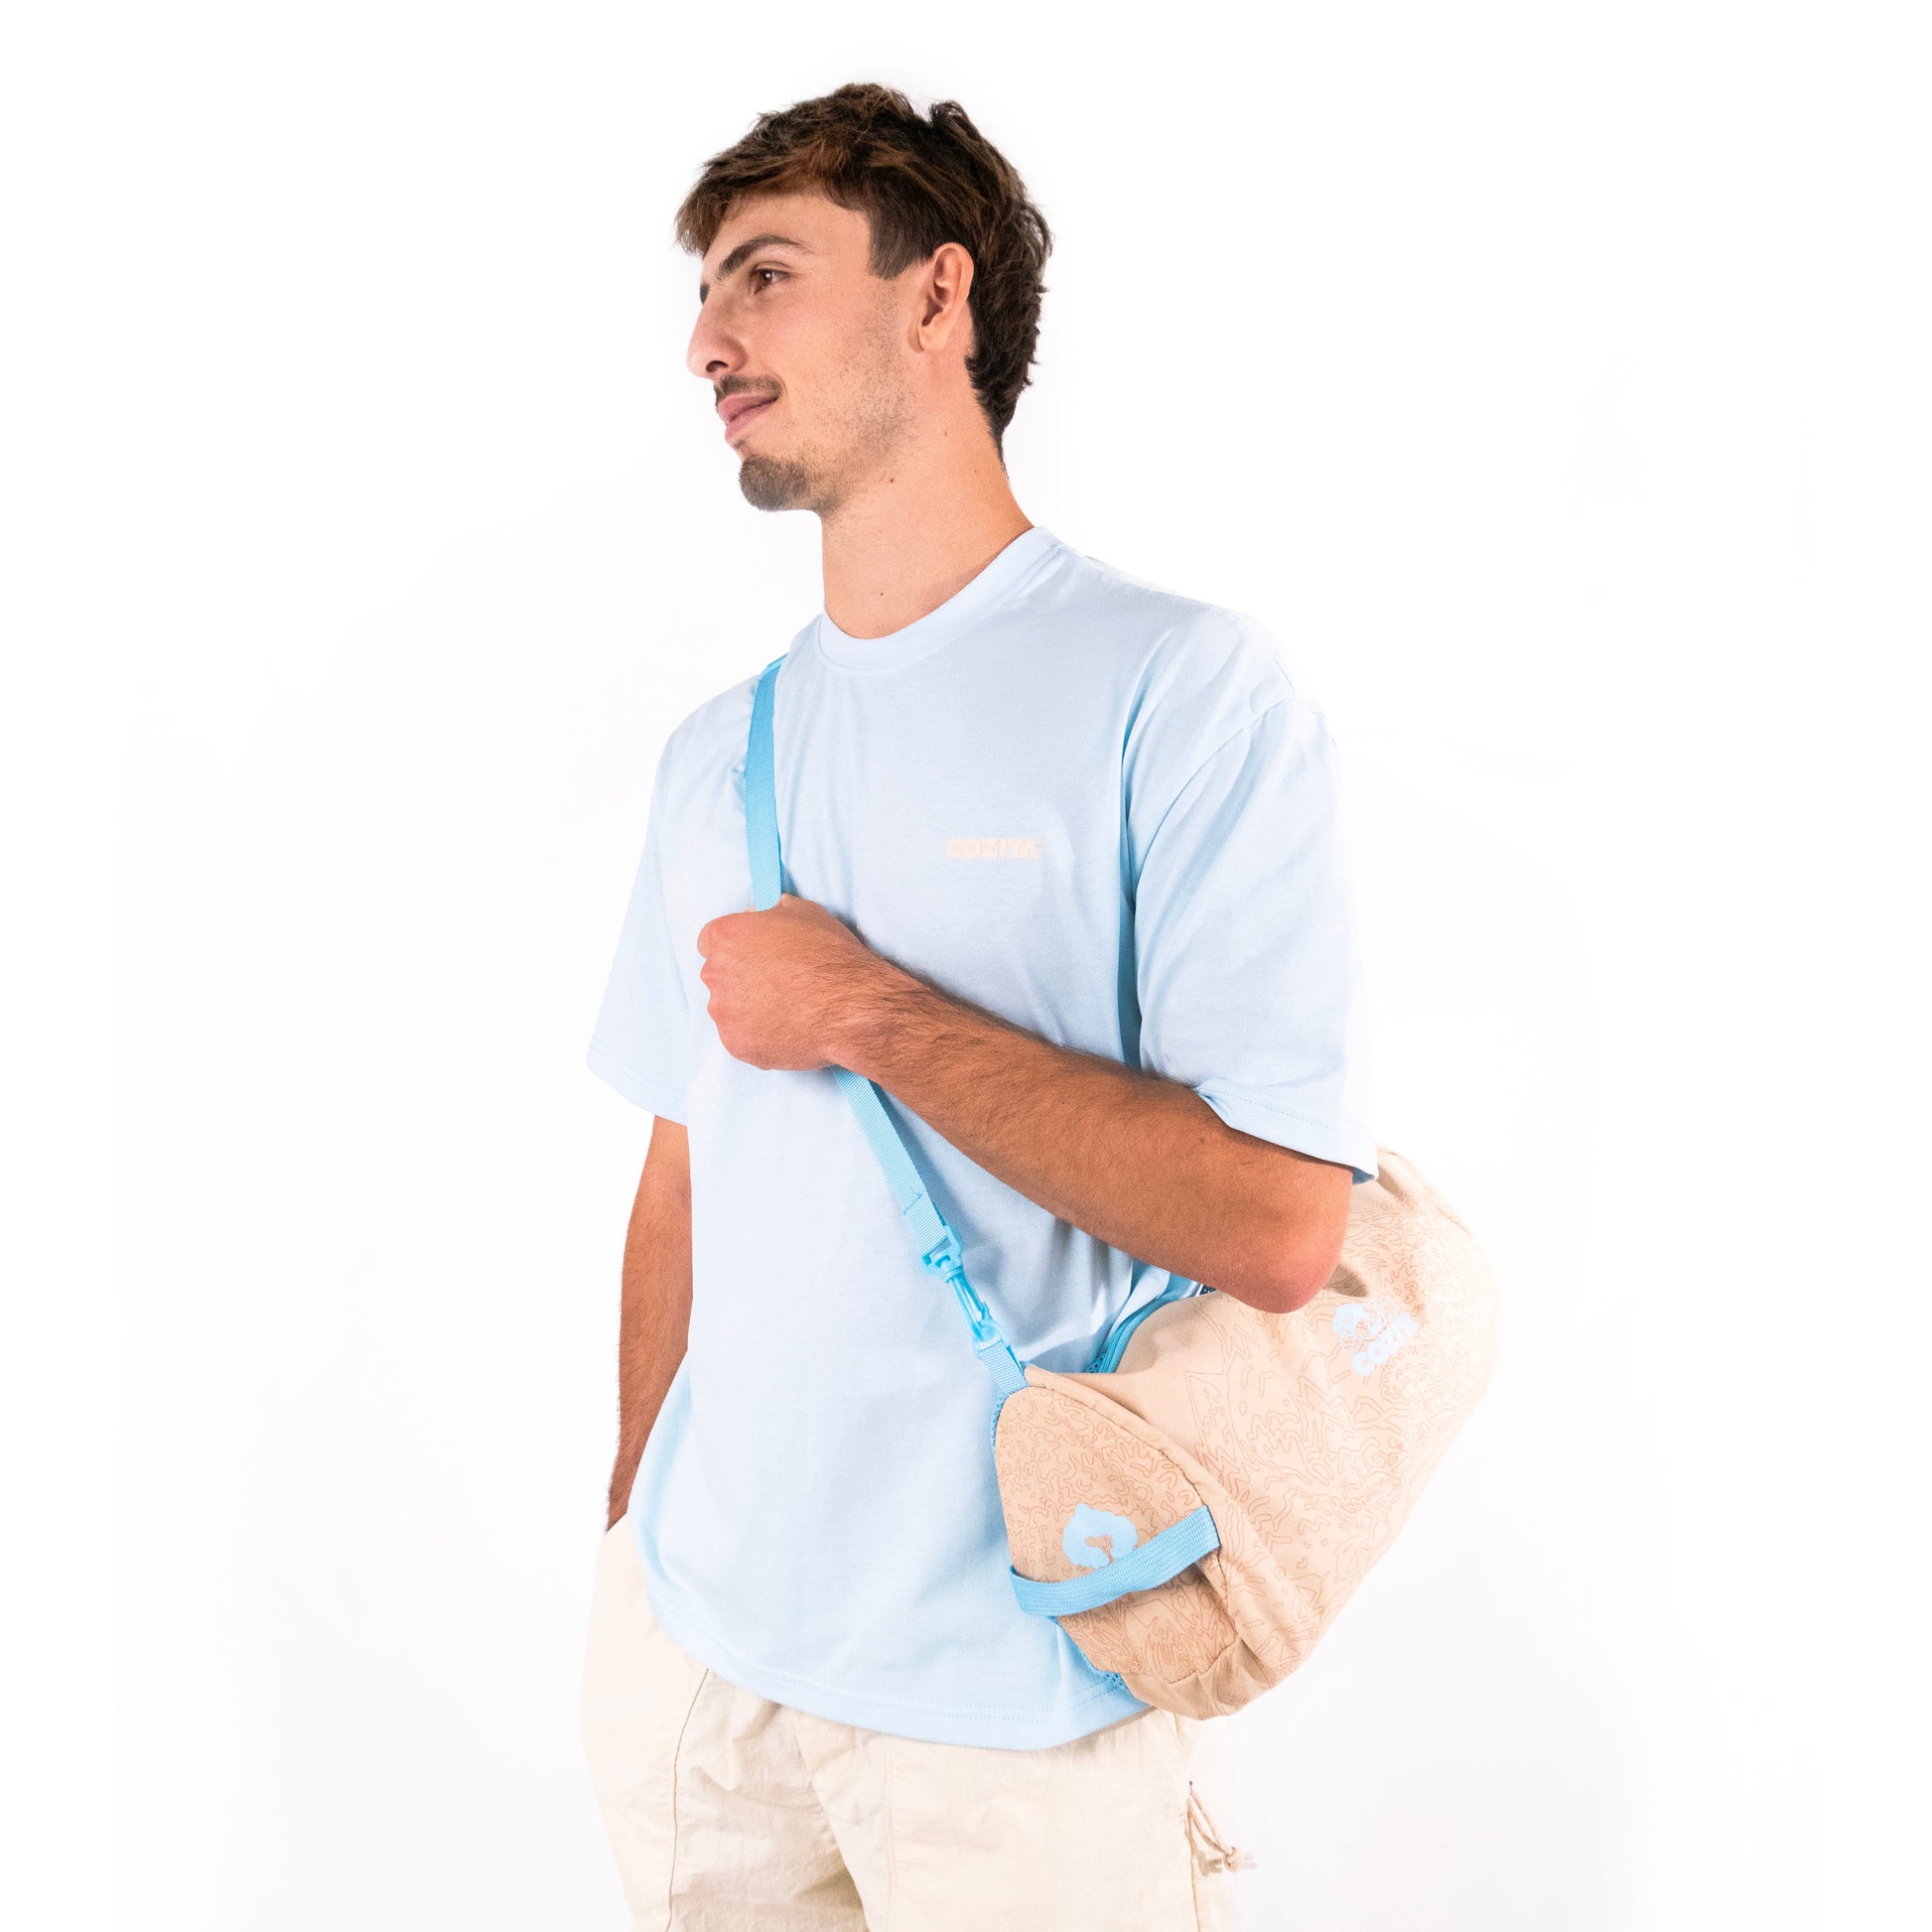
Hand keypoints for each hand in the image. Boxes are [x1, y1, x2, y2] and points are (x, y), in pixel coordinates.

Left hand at [696, 893, 898, 1071]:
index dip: (734, 947)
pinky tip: (789, 1028)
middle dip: (742, 979)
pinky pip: (742, 1038)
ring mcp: (724, 1013)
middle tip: (777, 985)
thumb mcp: (803, 912)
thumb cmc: (830, 957)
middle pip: (719, 976)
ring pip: (729, 1010)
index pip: (710, 940)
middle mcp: (716, 974)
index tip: (751, 955)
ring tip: (789, 1009)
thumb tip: (762, 917)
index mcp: (726, 937)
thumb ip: (771, 913)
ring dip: (750, 1009)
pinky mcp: (736, 1044)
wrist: (849, 1006)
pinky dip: (760, 1036)